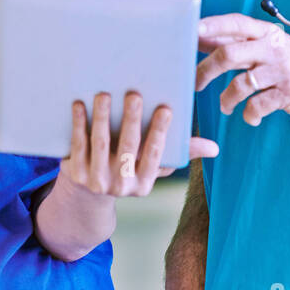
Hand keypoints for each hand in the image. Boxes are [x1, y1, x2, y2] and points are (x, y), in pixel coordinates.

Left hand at [62, 91, 217, 196]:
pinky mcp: (75, 173)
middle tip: (134, 95)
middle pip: (128, 148)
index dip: (160, 132)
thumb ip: (181, 152)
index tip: (166, 109)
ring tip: (104, 94)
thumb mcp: (154, 166)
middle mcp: (121, 185)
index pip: (155, 155)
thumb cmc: (130, 169)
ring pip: (101, 144)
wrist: (88, 195)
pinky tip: (79, 104)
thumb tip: (214, 148)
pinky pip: (78, 144)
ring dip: (102, 118)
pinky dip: (78, 124)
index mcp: (144, 183)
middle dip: (131, 120)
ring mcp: (96, 181)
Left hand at [194, 13, 289, 126]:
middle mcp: (274, 48)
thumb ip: (240, 44)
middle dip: (206, 70)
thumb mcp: (271, 47)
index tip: (191, 30)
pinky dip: (249, 115)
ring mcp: (282, 70)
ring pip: (240, 84)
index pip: (236, 24)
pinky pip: (258, 106)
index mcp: (268, 33)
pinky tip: (251, 116)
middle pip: (229, 54)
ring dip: (227, 99)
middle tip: (195, 83)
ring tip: (226, 106)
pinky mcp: (289, 93)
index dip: (213, 25)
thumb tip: (201, 39)